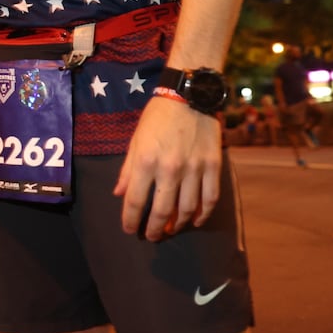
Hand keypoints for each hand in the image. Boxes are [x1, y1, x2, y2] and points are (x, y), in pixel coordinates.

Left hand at [116, 97, 222, 240]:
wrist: (189, 95)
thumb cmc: (158, 117)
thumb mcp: (136, 140)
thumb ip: (128, 169)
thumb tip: (119, 194)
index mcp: (146, 161)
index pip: (135, 201)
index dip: (130, 220)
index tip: (129, 229)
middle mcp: (170, 168)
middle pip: (162, 211)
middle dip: (154, 229)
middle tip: (151, 236)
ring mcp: (194, 169)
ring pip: (187, 210)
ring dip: (178, 225)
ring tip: (170, 230)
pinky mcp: (213, 166)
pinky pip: (210, 198)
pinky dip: (203, 214)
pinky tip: (196, 221)